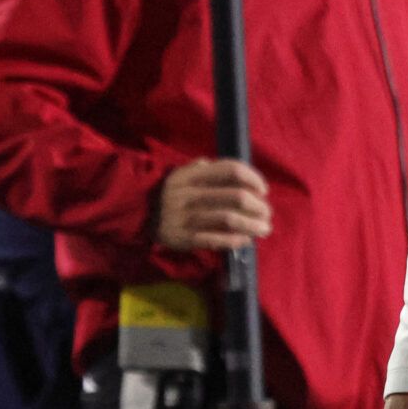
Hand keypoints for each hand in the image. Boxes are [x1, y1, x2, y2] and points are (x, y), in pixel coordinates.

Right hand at [154, 159, 270, 250]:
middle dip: (258, 206)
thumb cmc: (174, 192)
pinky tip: (245, 240)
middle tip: (267, 213)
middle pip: (235, 196)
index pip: (231, 170)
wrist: (140, 214)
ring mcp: (185, 217)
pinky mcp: (183, 238)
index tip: (263, 190)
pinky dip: (234, 240)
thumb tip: (240, 174)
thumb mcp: (184, 173)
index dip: (253, 178)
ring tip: (264, 228)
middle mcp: (189, 194)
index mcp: (192, 175)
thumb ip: (208, 168)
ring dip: (252, 225)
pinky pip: (214, 239)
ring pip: (228, 219)